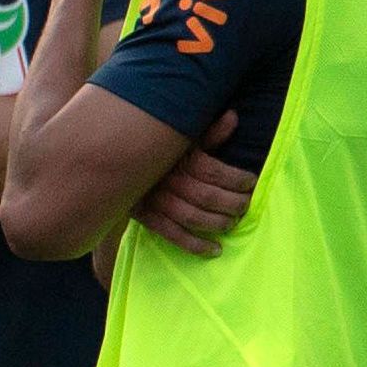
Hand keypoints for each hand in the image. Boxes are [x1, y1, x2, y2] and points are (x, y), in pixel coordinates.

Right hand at [128, 110, 255, 255]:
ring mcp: (157, 201)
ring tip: (233, 223)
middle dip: (233, 203)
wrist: (116, 163)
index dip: (237, 179)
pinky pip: (174, 235)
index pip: (214, 172)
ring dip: (218, 223)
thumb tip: (233, 117)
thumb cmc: (159, 150)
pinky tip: (216, 249)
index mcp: (179, 158)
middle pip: (208, 197)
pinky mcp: (147, 217)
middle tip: (246, 205)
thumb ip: (209, 133)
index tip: (251, 182)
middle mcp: (169, 180)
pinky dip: (196, 245)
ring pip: (194, 217)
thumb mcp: (182, 138)